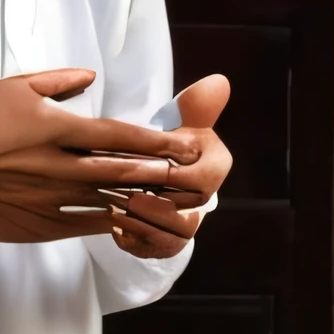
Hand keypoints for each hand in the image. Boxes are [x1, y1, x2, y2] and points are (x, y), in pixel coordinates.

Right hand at [0, 68, 189, 244]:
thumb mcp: (12, 88)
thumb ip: (57, 80)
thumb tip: (91, 76)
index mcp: (57, 129)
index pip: (119, 135)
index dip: (156, 142)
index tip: (184, 145)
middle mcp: (60, 165)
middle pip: (123, 170)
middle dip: (162, 172)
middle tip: (192, 173)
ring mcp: (52, 198)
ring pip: (110, 199)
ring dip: (144, 200)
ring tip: (173, 199)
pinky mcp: (42, 224)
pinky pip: (86, 225)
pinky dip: (112, 223)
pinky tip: (133, 221)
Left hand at [106, 75, 232, 262]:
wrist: (157, 168)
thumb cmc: (168, 140)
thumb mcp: (180, 119)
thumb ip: (194, 105)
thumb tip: (218, 83)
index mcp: (215, 169)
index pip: (201, 181)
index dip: (174, 177)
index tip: (148, 168)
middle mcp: (207, 202)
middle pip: (188, 213)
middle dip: (156, 205)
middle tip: (124, 195)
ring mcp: (188, 225)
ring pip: (174, 236)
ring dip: (144, 225)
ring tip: (116, 211)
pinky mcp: (168, 243)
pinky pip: (157, 251)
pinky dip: (136, 243)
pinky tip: (116, 229)